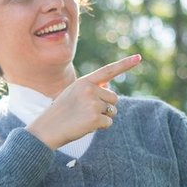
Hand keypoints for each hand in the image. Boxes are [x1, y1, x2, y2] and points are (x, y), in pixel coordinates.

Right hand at [27, 54, 141, 149]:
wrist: (47, 128)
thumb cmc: (61, 111)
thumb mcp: (73, 93)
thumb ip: (91, 88)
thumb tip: (109, 86)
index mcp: (84, 82)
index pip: (108, 71)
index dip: (125, 64)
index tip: (138, 58)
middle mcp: (90, 90)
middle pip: (114, 97)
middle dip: (106, 106)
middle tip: (88, 111)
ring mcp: (93, 104)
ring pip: (112, 110)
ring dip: (103, 116)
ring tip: (85, 118)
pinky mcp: (95, 118)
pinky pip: (109, 122)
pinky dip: (101, 126)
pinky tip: (86, 126)